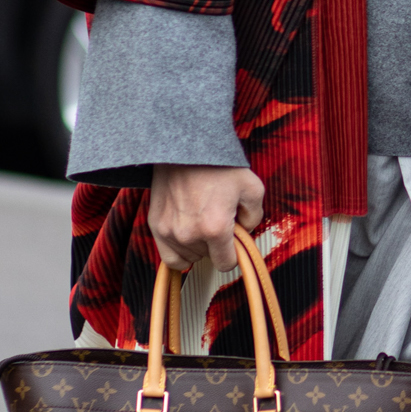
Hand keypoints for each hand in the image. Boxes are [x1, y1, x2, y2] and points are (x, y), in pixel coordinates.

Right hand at [149, 164, 264, 273]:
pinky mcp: (155, 225)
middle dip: (215, 245)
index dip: (233, 254)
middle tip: (216, 220)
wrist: (185, 147)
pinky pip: (168, 256)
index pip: (226, 264)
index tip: (233, 241)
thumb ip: (255, 217)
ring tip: (201, 221)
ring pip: (188, 257)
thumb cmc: (218, 165)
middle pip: (207, 258)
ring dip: (197, 246)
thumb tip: (245, 231)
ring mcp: (169, 231)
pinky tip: (187, 236)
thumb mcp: (252, 187)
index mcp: (215, 228)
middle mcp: (189, 234)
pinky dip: (179, 251)